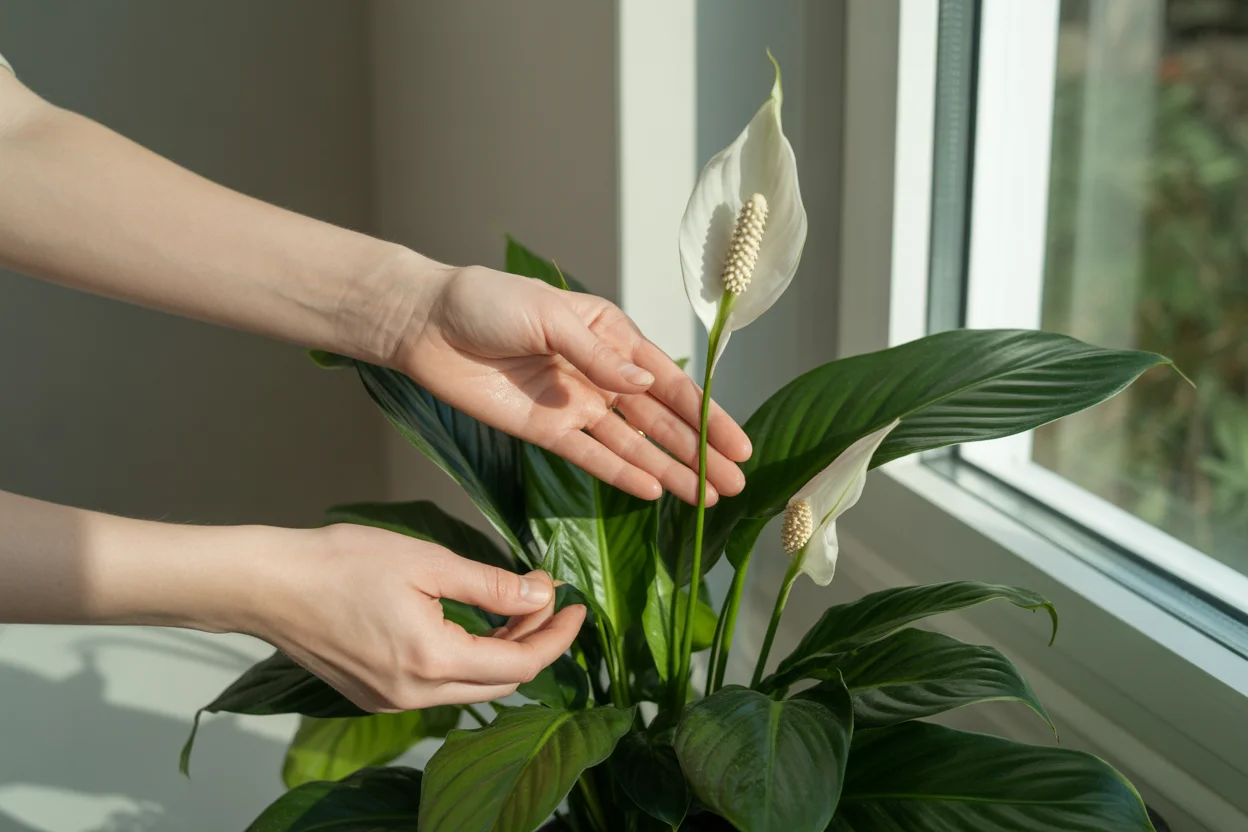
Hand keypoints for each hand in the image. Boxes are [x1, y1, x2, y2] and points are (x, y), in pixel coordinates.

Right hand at [255, 523, 585, 711]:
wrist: (269, 585)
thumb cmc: (341, 563)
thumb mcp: (427, 562)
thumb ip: (492, 584)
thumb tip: (541, 594)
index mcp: (431, 661)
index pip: (520, 665)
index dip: (556, 637)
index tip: (576, 606)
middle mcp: (414, 695)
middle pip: (500, 683)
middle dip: (533, 643)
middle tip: (545, 598)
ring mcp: (391, 702)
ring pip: (470, 689)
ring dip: (500, 653)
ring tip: (513, 607)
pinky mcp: (375, 697)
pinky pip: (438, 688)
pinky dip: (465, 661)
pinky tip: (470, 626)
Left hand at [396, 264, 751, 504]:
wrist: (427, 325)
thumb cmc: (486, 302)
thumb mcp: (548, 315)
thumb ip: (598, 355)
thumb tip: (644, 387)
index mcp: (612, 335)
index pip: (670, 382)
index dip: (708, 414)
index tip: (741, 445)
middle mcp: (602, 374)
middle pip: (662, 420)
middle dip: (700, 452)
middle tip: (738, 484)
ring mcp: (576, 405)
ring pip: (635, 444)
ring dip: (671, 470)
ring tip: (708, 499)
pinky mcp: (546, 431)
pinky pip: (592, 458)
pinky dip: (623, 474)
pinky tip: (654, 492)